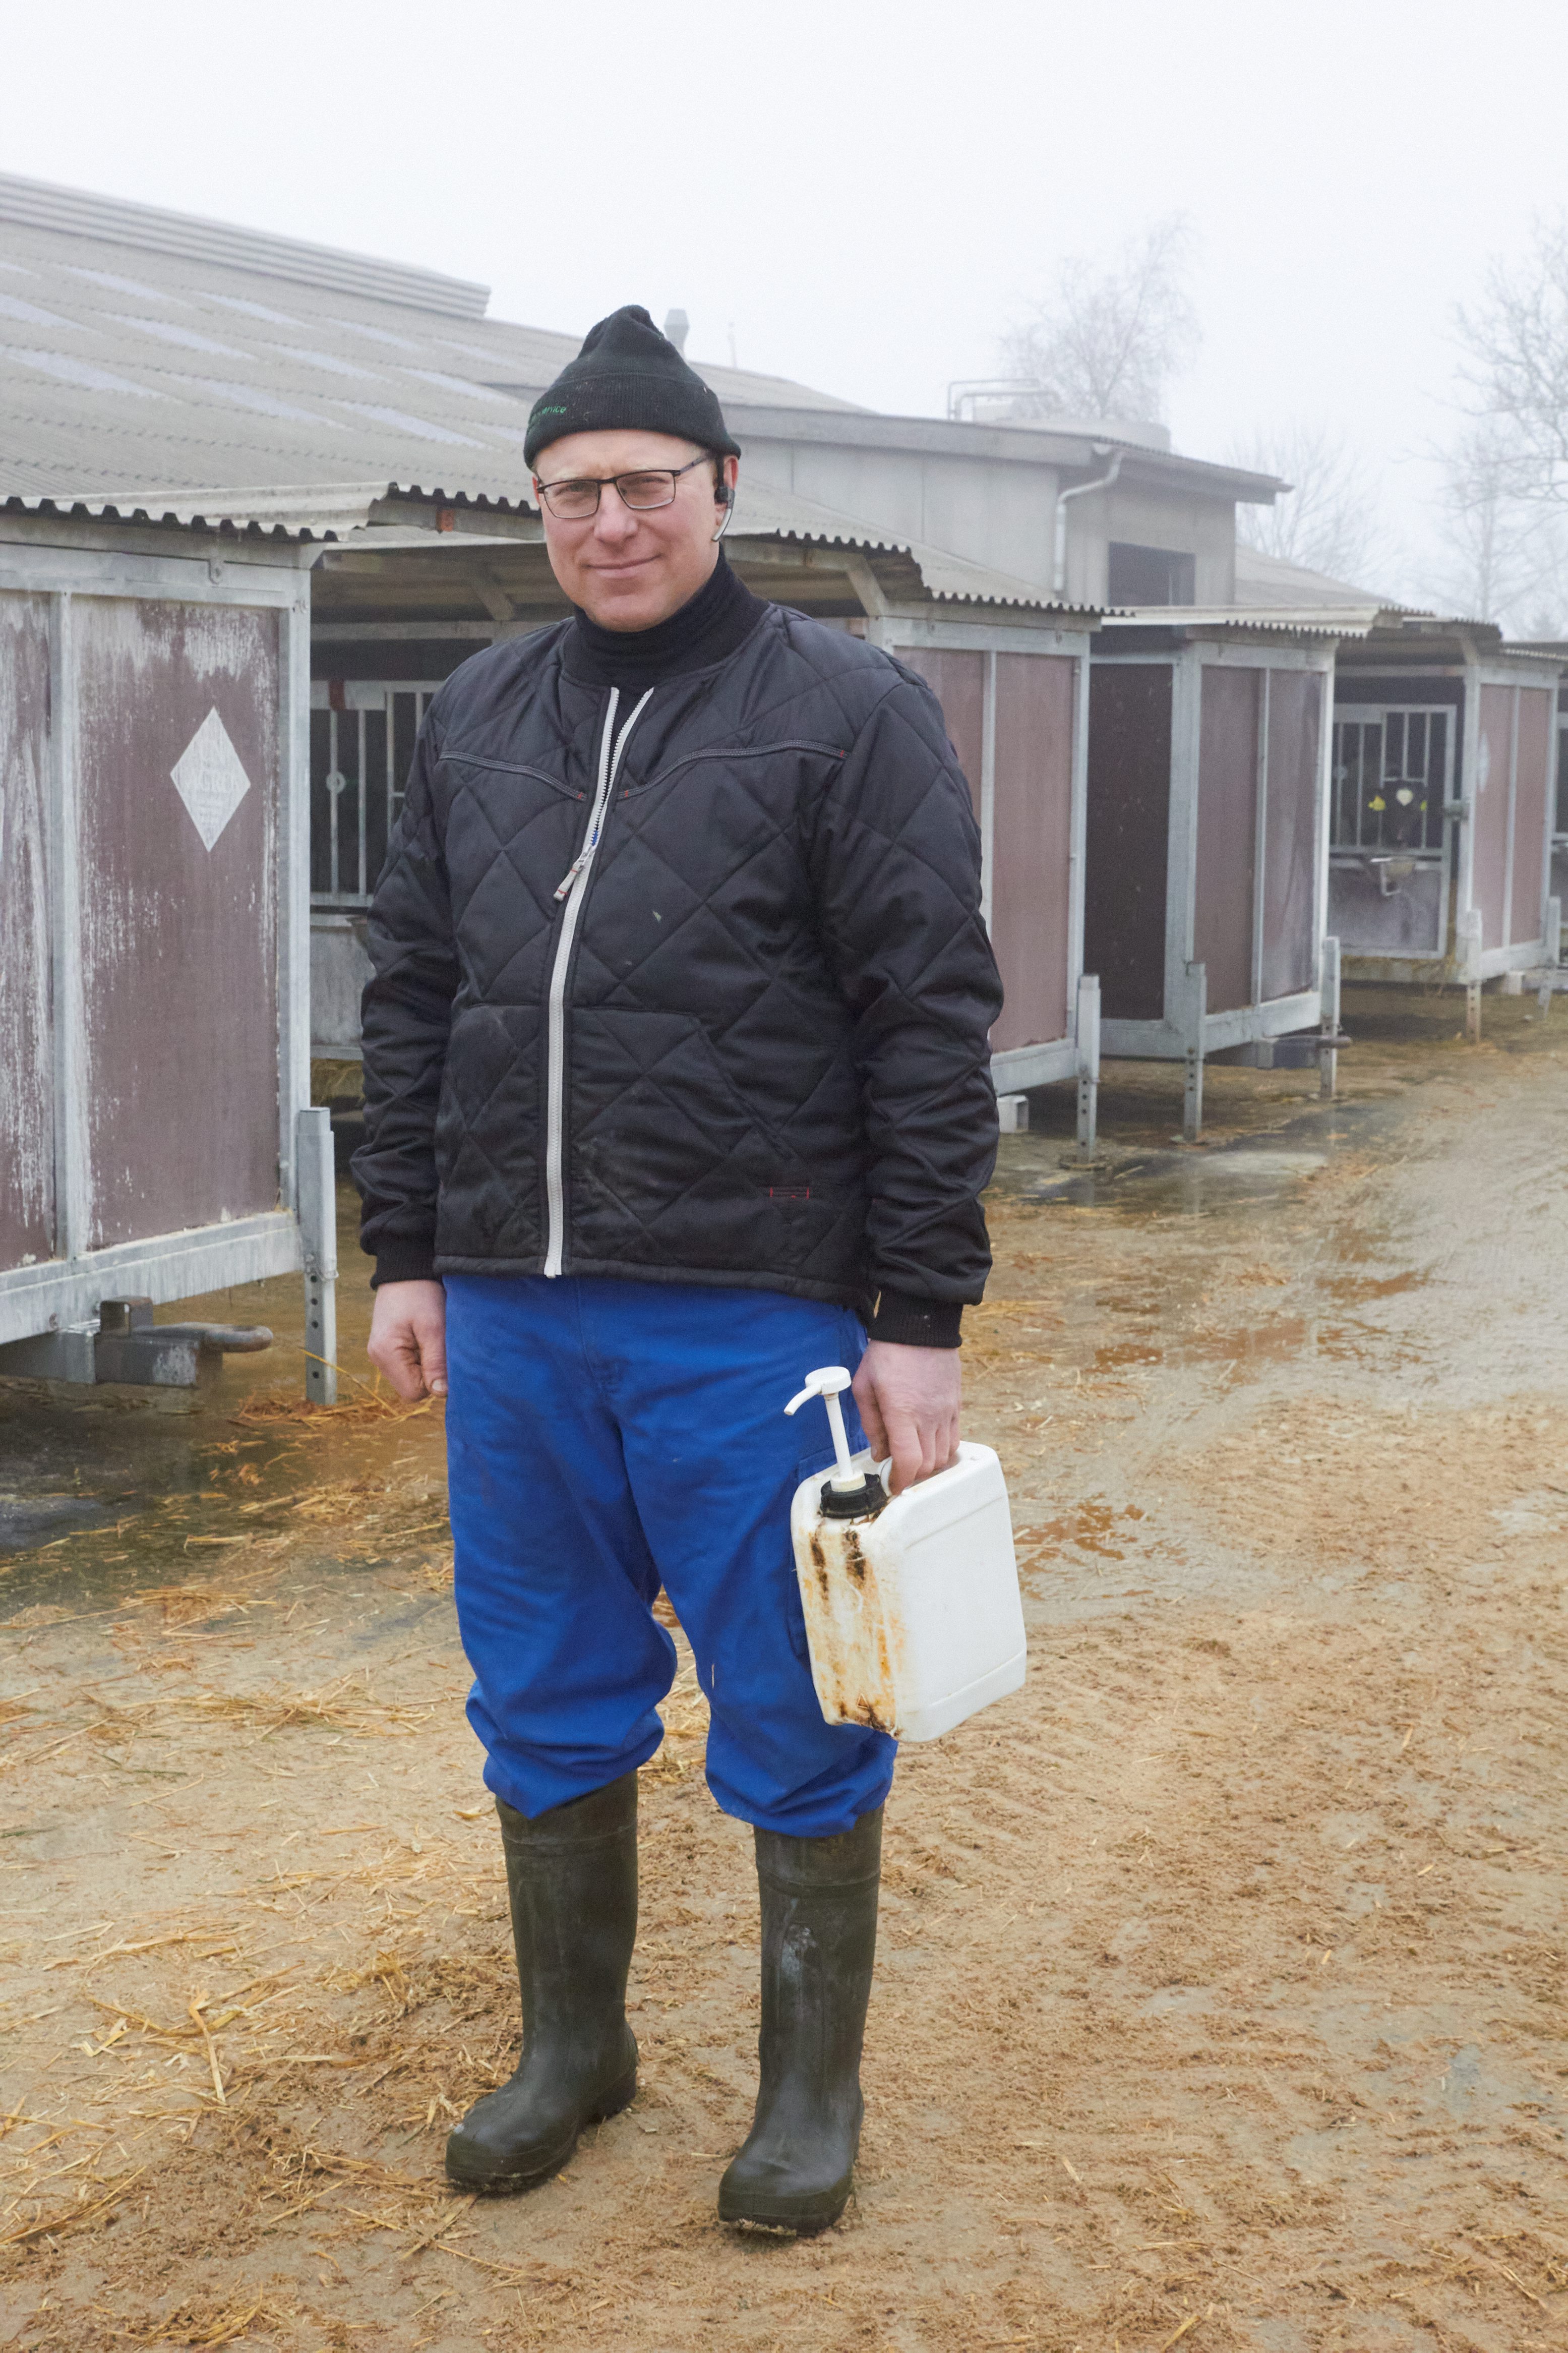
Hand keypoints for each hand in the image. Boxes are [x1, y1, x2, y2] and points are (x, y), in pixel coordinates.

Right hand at [367, 1279, 447, 1400]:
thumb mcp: (434, 1327)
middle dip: (430, 1373)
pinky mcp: (386, 1349)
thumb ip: (436, 1362)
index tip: (442, 1356)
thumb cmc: (420, 1293)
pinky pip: (407, 1366)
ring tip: (430, 1338)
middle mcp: (377, 1358)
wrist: (407, 1270)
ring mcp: (380, 1354)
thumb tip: (442, 1393)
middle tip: (437, 1344)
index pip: (414, 1392)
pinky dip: (420, 1357)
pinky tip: (423, 1337)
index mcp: (385, 1354)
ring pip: (411, 1378)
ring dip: (426, 1365)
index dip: (434, 1380)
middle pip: (411, 1388)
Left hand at [852, 1339, 960, 1495]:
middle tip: (898, 1470)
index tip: (893, 1485)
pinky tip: (929, 1443)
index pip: (909, 1461)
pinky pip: (955, 1438)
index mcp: (902, 1412)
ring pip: (944, 1455)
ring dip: (929, 1463)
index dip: (901, 1481)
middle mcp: (928, 1416)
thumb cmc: (888, 1353)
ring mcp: (946, 1411)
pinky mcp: (956, 1404)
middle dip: (912, 1474)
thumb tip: (879, 1452)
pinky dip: (943, 1448)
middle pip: (928, 1465)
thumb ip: (870, 1424)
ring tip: (914, 1456)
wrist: (920, 1326)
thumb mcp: (865, 1387)